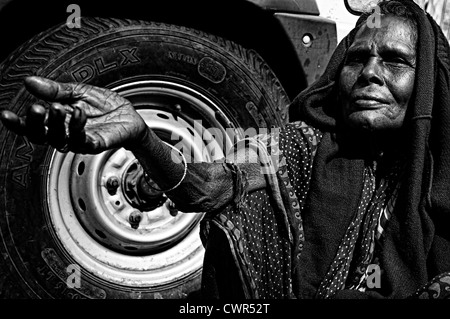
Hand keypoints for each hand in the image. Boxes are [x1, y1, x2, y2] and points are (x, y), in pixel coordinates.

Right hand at [0, 76, 147, 153]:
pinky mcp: (95, 143)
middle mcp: (65, 133)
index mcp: (57, 120)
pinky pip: (82, 140)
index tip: (6, 115)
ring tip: (60, 107)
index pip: (33, 125)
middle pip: (42, 136)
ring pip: (60, 140)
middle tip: (37, 108)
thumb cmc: (103, 105)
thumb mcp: (77, 91)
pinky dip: (78, 127)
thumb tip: (29, 81)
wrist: (128, 113)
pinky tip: (78, 114)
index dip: (18, 123)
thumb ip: (55, 90)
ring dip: (57, 124)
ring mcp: (79, 140)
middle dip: (36, 123)